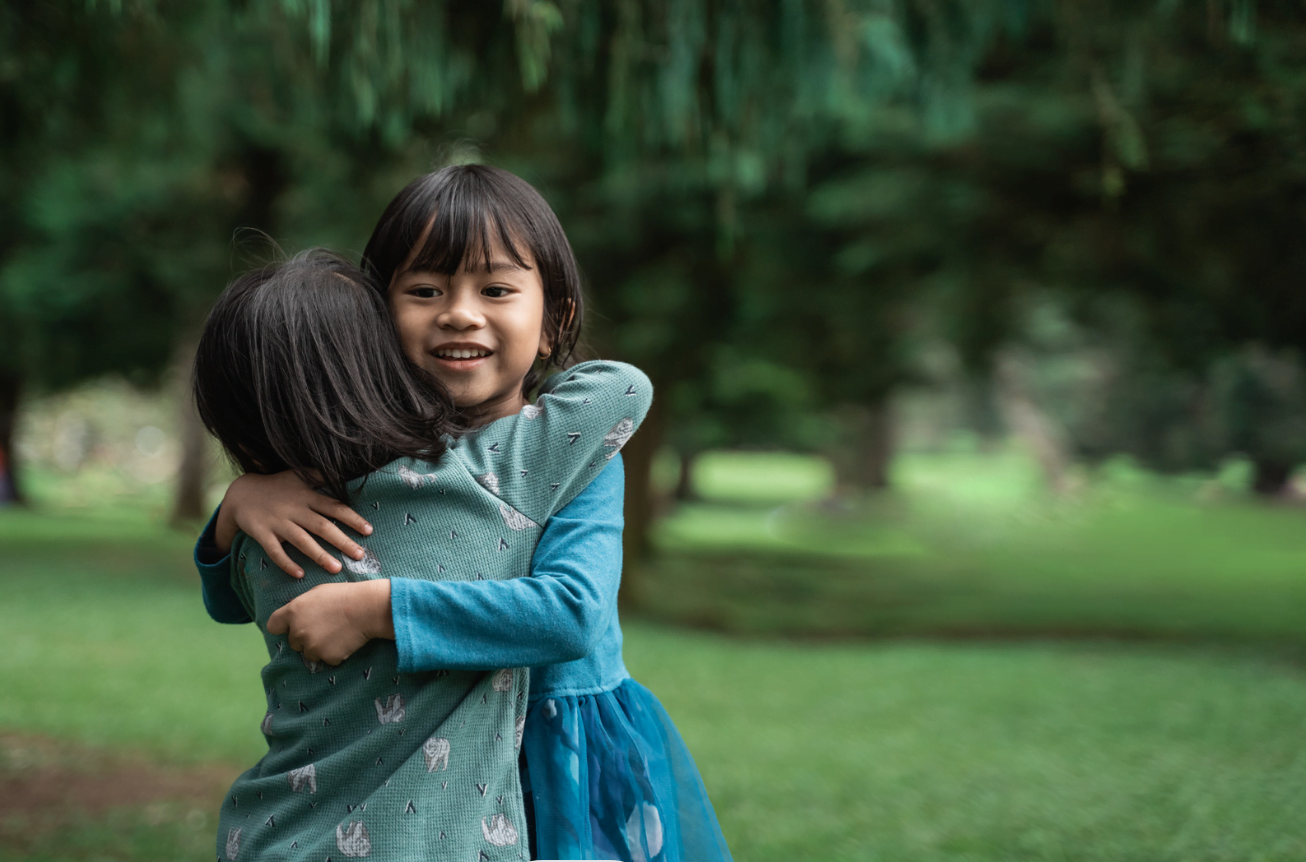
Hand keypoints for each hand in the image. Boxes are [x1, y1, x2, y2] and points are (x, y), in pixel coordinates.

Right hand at [215, 472, 372, 577]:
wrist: (241, 492)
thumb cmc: (276, 486)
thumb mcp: (298, 476)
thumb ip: (320, 476)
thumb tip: (345, 473)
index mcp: (307, 496)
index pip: (334, 507)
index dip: (352, 518)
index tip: (368, 530)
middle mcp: (295, 510)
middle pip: (322, 526)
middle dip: (342, 541)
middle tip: (360, 555)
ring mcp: (278, 523)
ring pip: (302, 541)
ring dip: (320, 555)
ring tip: (337, 568)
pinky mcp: (262, 534)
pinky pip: (275, 551)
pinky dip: (286, 563)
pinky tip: (299, 575)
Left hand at [266, 580, 394, 665]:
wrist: (366, 608)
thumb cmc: (343, 595)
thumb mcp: (317, 592)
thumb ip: (301, 606)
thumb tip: (295, 615)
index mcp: (293, 612)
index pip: (273, 626)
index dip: (283, 627)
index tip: (292, 626)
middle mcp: (298, 631)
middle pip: (293, 642)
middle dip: (305, 638)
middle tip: (324, 628)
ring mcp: (312, 646)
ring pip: (310, 654)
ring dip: (319, 648)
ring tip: (336, 635)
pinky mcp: (327, 657)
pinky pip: (328, 659)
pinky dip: (335, 653)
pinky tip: (345, 641)